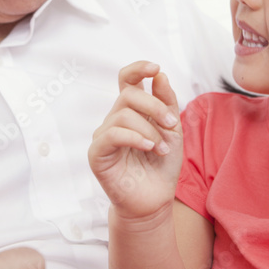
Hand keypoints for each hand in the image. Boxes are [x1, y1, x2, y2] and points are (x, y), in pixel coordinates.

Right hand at [88, 61, 182, 219]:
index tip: (155, 68)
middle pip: (129, 94)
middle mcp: (114, 119)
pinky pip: (112, 135)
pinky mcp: (97, 153)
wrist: (154, 200)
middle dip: (154, 106)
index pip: (126, 80)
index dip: (138, 69)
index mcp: (131, 111)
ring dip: (149, 129)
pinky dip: (134, 138)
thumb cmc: (161, 166)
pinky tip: (149, 148)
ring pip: (123, 114)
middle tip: (171, 123)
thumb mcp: (172, 130)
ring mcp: (104, 135)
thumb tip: (159, 75)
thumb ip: (166, 102)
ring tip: (161, 148)